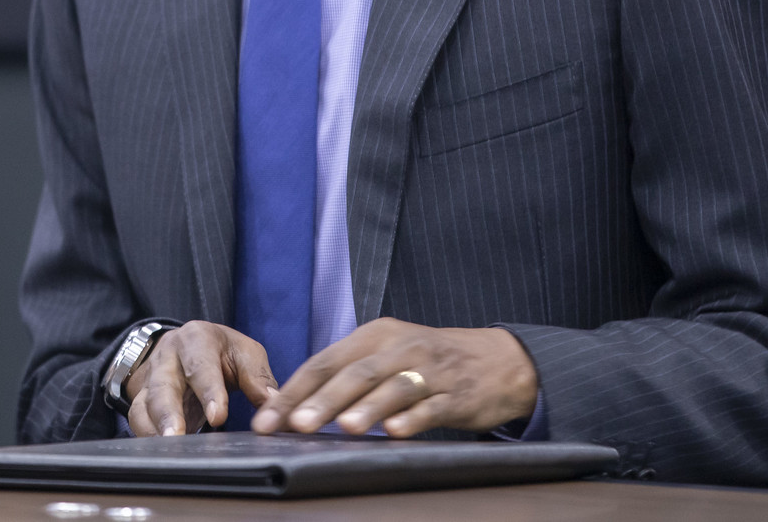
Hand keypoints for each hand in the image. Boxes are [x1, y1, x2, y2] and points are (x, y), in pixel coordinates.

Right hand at [124, 321, 279, 435]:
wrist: (188, 345)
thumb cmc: (222, 351)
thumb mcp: (244, 353)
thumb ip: (257, 378)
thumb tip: (274, 405)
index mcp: (196, 339)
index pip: (201, 365)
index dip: (209, 390)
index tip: (218, 417)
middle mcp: (168, 356)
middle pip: (164, 385)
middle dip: (168, 412)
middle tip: (177, 437)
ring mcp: (151, 378)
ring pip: (144, 404)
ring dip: (154, 428)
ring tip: (167, 449)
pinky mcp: (142, 399)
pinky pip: (137, 418)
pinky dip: (145, 435)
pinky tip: (158, 452)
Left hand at [251, 318, 538, 437]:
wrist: (500, 359)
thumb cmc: (430, 360)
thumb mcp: (389, 354)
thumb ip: (350, 375)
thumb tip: (297, 407)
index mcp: (376, 335)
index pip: (326, 362)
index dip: (294, 391)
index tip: (267, 420)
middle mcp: (400, 347)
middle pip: (356, 373)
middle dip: (324, 400)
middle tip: (297, 425)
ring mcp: (431, 370)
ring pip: (393, 387)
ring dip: (367, 407)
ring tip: (344, 427)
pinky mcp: (458, 394)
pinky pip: (432, 406)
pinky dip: (413, 419)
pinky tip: (395, 432)